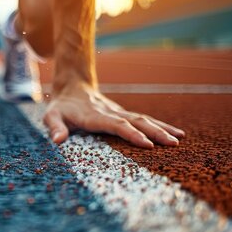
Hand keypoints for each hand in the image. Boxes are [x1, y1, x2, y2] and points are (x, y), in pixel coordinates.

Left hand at [43, 82, 184, 147]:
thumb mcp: (51, 116)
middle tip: (173, 143)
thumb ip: (54, 127)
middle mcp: (110, 113)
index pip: (115, 125)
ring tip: (180, 139)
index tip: (146, 144)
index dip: (130, 134)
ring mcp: (119, 112)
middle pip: (135, 121)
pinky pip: (143, 120)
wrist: (72, 87)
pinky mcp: (123, 114)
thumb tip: (57, 141)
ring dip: (161, 128)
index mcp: (94, 116)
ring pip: (143, 119)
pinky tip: (175, 133)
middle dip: (154, 132)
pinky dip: (160, 126)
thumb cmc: (61, 107)